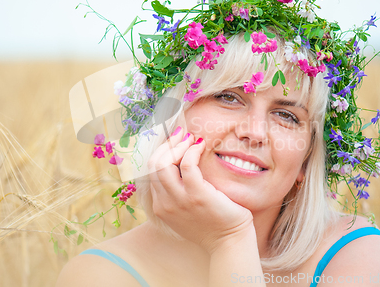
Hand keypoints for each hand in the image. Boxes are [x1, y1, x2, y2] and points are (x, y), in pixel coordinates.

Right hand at [148, 128, 253, 253]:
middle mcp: (165, 204)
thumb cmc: (214, 224)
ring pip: (163, 163)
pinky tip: (200, 146)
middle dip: (166, 144)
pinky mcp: (197, 196)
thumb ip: (178, 193)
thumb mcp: (187, 211)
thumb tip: (179, 164)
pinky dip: (191, 151)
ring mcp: (179, 200)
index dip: (161, 152)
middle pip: (153, 164)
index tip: (174, 141)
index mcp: (160, 206)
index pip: (150, 172)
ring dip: (177, 145)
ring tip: (190, 138)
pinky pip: (187, 164)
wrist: (229, 244)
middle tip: (181, 134)